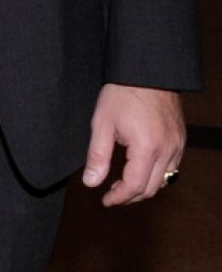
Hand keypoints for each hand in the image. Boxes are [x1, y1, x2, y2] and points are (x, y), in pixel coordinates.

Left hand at [81, 82, 184, 206]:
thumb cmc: (122, 94)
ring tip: (122, 184)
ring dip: (145, 187)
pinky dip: (156, 174)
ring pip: (165, 180)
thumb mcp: (102, 123)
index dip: (119, 198)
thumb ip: (97, 156)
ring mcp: (178, 145)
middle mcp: (168, 150)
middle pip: (152, 188)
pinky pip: (172, 166)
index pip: (135, 186)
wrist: (146, 71)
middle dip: (131, 196)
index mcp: (147, 148)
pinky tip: (140, 168)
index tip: (105, 200)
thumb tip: (91, 183)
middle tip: (111, 195)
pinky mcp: (181, 139)